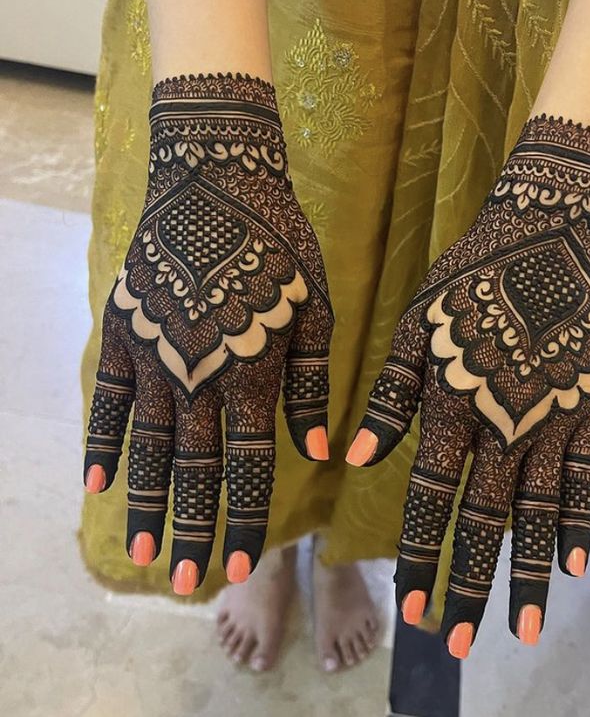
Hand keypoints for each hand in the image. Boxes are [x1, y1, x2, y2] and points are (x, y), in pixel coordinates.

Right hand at [83, 74, 332, 593]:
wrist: (217, 179)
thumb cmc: (280, 244)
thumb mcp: (316, 309)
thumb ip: (312, 383)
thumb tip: (321, 451)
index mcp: (253, 372)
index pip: (247, 463)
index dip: (242, 516)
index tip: (234, 564)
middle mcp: (199, 375)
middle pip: (194, 468)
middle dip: (192, 529)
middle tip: (186, 581)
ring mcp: (153, 356)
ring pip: (149, 447)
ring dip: (146, 504)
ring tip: (143, 554)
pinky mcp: (121, 332)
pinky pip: (108, 401)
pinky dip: (103, 444)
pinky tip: (97, 486)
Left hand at [347, 115, 589, 654]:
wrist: (542, 241)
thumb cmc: (466, 283)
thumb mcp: (414, 328)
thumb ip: (387, 397)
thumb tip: (354, 461)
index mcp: (452, 405)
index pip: (431, 497)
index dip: (420, 553)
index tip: (413, 606)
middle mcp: (503, 425)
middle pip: (484, 520)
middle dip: (469, 584)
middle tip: (460, 643)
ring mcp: (551, 420)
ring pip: (537, 513)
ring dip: (525, 574)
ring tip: (521, 628)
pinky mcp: (588, 409)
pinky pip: (585, 477)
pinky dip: (578, 523)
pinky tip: (572, 566)